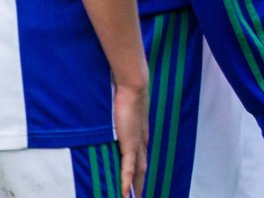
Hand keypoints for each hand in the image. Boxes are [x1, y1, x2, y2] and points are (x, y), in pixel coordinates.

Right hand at [114, 81, 147, 197]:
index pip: (140, 160)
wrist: (133, 87)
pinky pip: (129, 166)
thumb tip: (110, 121)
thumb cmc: (125, 96)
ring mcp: (137, 143)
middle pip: (142, 170)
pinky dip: (127, 180)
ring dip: (135, 187)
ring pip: (138, 172)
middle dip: (140, 186)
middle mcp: (141, 142)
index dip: (139, 174)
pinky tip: (125, 191)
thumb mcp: (121, 113)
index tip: (137, 186)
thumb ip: (118, 121)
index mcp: (140, 136)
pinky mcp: (131, 143)